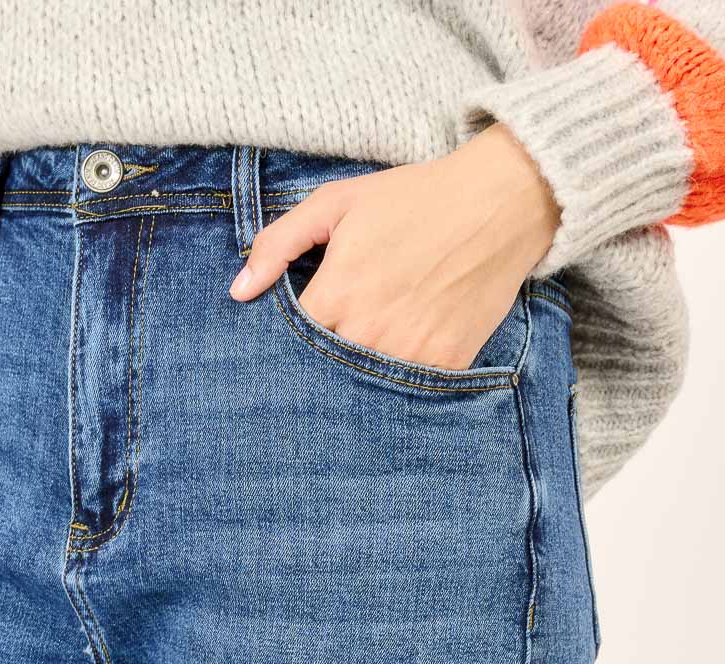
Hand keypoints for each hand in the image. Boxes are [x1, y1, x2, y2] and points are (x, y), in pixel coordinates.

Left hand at [229, 124, 560, 371]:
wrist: (499, 203)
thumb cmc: (413, 198)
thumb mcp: (337, 203)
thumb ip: (279, 243)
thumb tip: (239, 292)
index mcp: (336, 295)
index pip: (288, 345)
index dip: (284, 346)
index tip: (290, 341)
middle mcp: (368, 333)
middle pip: (321, 373)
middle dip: (315, 369)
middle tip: (323, 358)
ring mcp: (409, 353)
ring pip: (362, 388)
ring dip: (354, 382)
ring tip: (357, 363)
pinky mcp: (445, 364)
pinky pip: (408, 391)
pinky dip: (397, 385)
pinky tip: (395, 365)